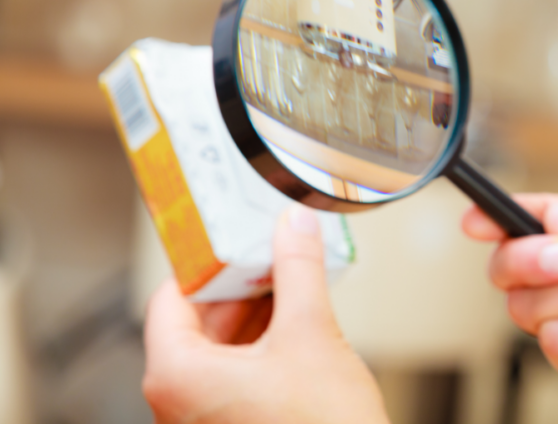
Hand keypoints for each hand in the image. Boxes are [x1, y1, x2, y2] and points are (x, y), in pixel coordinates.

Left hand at [143, 205, 388, 423]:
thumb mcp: (310, 333)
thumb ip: (298, 270)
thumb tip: (293, 228)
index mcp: (177, 376)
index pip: (171, 298)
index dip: (206, 262)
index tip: (233, 239)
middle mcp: (178, 405)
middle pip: (196, 323)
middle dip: (238, 286)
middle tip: (270, 253)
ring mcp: (204, 422)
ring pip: (218, 351)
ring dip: (253, 314)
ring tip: (289, 281)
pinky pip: (234, 377)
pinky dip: (260, 346)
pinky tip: (295, 323)